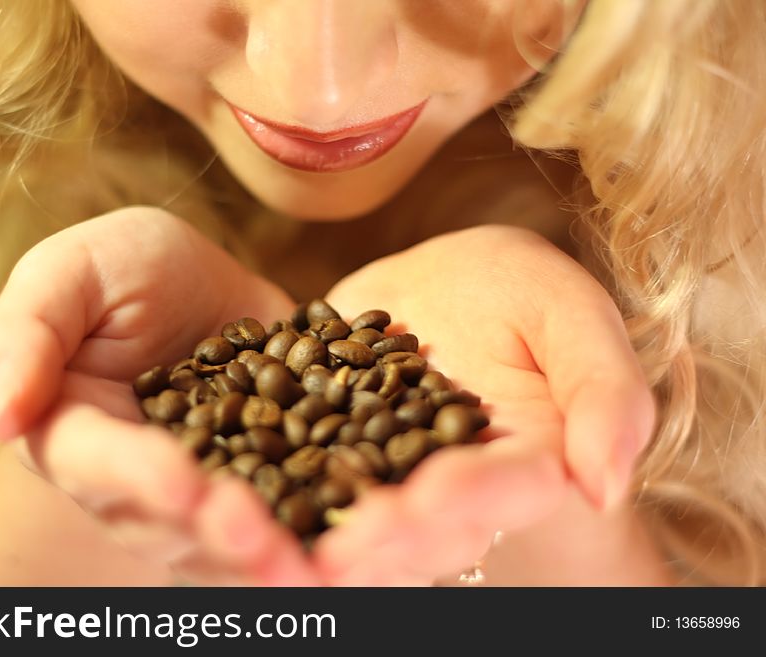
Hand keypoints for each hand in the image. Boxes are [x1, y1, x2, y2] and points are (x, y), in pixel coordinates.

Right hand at [0, 206, 318, 584]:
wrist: (193, 281)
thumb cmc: (117, 269)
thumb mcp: (69, 273)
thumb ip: (27, 334)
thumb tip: (1, 417)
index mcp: (74, 434)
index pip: (99, 465)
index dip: (139, 478)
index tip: (184, 485)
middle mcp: (134, 482)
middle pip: (170, 524)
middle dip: (218, 537)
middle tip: (264, 543)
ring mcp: (203, 489)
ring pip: (230, 540)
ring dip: (271, 555)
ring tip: (316, 565)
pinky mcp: (262, 478)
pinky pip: (289, 510)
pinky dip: (322, 528)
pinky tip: (364, 533)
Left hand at [314, 225, 653, 584]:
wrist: (444, 282)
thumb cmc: (518, 290)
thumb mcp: (567, 311)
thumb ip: (603, 388)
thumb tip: (608, 484)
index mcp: (527, 459)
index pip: (508, 490)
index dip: (472, 499)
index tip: (428, 499)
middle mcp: (459, 487)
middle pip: (432, 529)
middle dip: (389, 539)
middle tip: (343, 545)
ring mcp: (396, 481)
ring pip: (371, 529)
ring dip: (334, 541)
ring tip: (293, 546)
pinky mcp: (339, 460)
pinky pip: (312, 488)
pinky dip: (283, 499)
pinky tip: (245, 507)